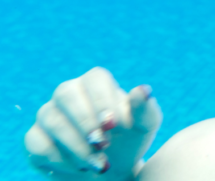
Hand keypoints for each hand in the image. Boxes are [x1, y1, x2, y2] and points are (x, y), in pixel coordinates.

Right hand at [25, 67, 161, 178]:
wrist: (112, 170)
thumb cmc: (129, 140)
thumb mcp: (144, 126)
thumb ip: (144, 109)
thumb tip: (143, 90)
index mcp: (96, 82)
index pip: (95, 79)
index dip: (102, 101)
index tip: (113, 125)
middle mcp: (68, 93)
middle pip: (67, 94)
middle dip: (85, 122)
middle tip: (103, 145)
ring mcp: (48, 114)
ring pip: (53, 121)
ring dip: (77, 146)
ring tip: (99, 164)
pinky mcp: (34, 139)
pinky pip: (38, 144)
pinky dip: (61, 160)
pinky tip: (81, 168)